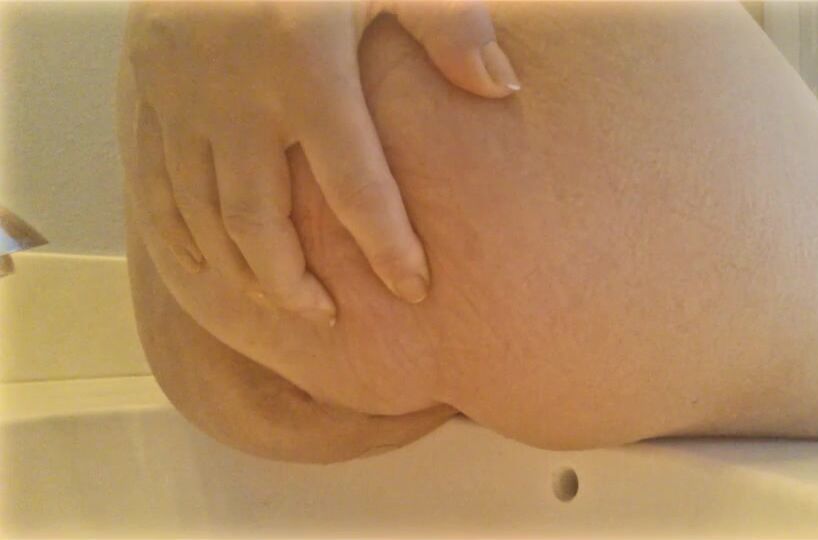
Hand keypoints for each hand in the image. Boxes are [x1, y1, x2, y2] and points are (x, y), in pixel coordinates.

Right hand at [124, 1, 518, 324]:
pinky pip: (152, 182)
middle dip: (294, 283)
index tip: (414, 288)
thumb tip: (500, 87)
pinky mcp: (149, 88)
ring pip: (203, 215)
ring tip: (278, 303)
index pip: (356, 185)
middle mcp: (235, 92)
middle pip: (261, 222)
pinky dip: (179, 234)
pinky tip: (208, 266)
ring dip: (240, 271)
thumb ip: (450, 22)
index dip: (388, 246)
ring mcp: (181, 94)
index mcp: (304, 63)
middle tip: (328, 319)